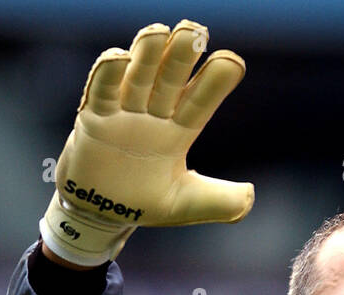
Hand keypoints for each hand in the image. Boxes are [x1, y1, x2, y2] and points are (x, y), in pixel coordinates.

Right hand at [40, 19, 253, 265]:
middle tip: (197, 31)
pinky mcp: (94, 119)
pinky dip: (108, 74)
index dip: (214, 83)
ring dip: (147, 54)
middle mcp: (153, 115)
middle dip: (182, 56)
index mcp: (179, 131)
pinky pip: (101, 92)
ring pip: (137, 77)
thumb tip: (250, 196)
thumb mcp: (185, 206)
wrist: (99, 215)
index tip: (232, 62)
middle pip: (170, 79)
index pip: (200, 102)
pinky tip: (120, 57)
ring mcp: (123, 114)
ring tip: (159, 31)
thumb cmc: (143, 204)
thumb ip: (219, 202)